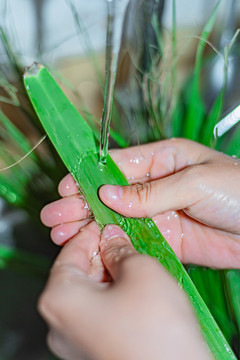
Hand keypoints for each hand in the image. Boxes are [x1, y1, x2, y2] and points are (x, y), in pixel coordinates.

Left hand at [39, 222, 210, 359]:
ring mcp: (74, 342)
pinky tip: (136, 289)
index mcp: (60, 298)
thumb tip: (112, 239)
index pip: (70, 249)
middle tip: (126, 240)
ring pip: (90, 292)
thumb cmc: (156, 332)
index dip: (92, 231)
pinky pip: (99, 313)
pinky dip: (114, 296)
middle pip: (79, 272)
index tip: (108, 222)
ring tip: (135, 263)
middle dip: (103, 253)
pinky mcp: (92, 352)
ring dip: (111, 274)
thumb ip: (120, 248)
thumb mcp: (140, 271)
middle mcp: (59, 323)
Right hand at [41, 138, 239, 267]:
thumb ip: (151, 192)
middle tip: (54, 215)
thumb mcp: (195, 180)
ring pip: (116, 219)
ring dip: (89, 226)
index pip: (116, 166)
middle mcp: (155, 187)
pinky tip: (90, 248)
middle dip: (81, 204)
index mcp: (162, 160)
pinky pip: (133, 241)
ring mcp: (158, 215)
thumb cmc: (239, 189)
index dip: (89, 177)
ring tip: (61, 232)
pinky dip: (111, 245)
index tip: (66, 189)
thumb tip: (109, 195)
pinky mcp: (166, 240)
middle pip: (110, 195)